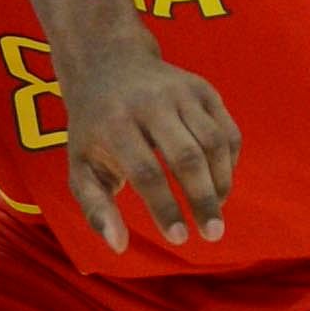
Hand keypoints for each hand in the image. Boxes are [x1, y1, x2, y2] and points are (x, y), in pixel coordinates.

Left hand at [60, 40, 239, 249]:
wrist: (109, 64)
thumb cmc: (93, 129)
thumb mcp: (80, 165)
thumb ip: (95, 208)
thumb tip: (119, 246)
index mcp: (114, 124)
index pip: (146, 172)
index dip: (166, 207)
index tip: (179, 239)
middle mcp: (149, 103)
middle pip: (186, 156)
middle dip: (203, 200)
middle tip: (213, 234)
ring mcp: (180, 92)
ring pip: (213, 142)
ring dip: (221, 183)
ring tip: (216, 213)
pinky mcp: (203, 89)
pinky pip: (227, 130)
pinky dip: (229, 162)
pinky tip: (220, 184)